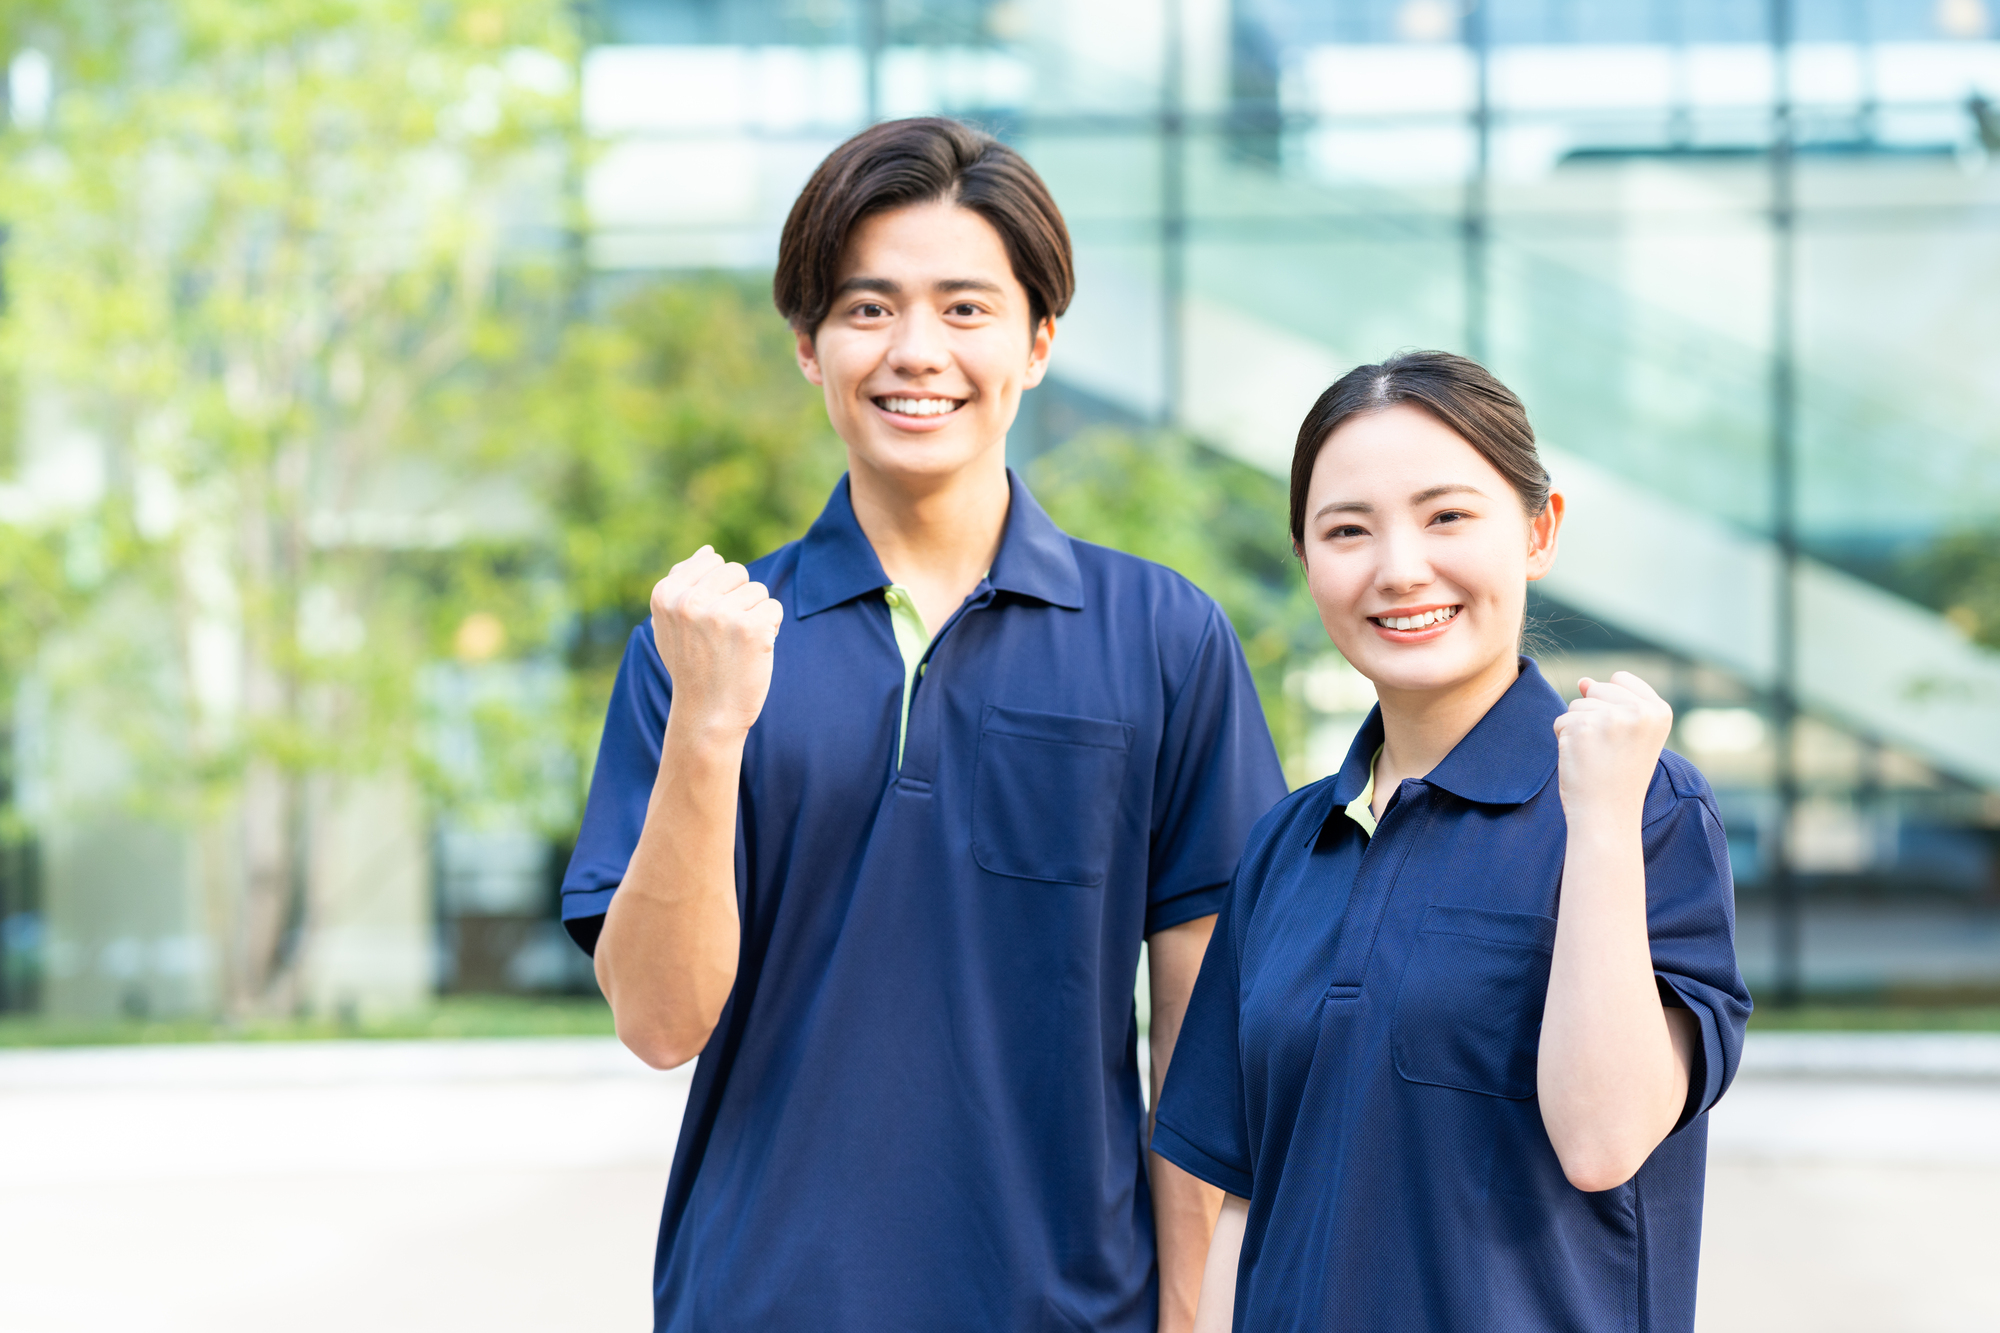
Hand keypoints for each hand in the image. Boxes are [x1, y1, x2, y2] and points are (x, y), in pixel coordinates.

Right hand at [650, 546, 783, 736]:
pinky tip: (753, 651)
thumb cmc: (692, 666)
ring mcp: (720, 614)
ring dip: (755, 615)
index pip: (712, 562)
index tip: (707, 623)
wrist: (707, 714)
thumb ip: (684, 583)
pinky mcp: (751, 628)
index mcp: (665, 594)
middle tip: (725, 635)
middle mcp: (689, 601)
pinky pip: (774, 608)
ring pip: (758, 590)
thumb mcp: (672, 624)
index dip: (719, 591)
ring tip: (737, 645)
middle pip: (737, 572)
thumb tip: (708, 551)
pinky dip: (770, 629)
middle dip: (739, 599)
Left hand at [1553, 671, 1671, 824]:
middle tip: (1607, 750)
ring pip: (1577, 704)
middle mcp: (1639, 711)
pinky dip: (1564, 740)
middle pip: (1597, 689)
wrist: (1608, 815)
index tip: (1620, 736)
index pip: (1621, 679)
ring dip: (1578, 729)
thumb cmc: (1618, 778)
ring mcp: (1611, 717)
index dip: (1611, 703)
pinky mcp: (1582, 727)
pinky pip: (1561, 721)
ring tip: (1596, 757)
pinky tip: (1581, 760)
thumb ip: (1612, 703)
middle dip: (1593, 715)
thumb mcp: (1629, 736)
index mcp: (1659, 711)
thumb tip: (1583, 680)